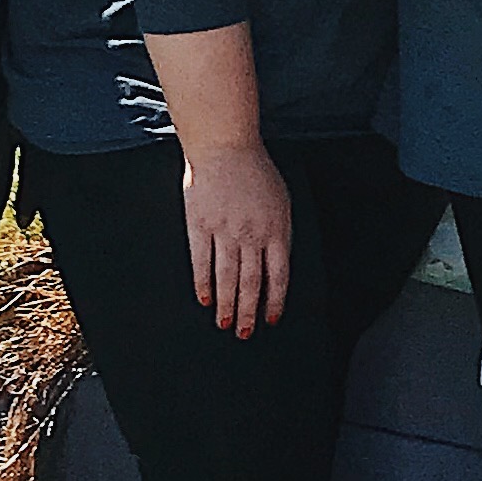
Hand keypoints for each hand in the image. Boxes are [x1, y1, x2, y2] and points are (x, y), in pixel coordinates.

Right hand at [181, 138, 293, 335]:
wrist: (225, 147)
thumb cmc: (255, 171)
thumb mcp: (281, 200)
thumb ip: (280, 232)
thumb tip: (277, 264)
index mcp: (276, 229)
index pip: (278, 275)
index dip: (274, 301)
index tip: (270, 319)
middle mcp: (251, 234)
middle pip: (252, 282)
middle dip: (249, 312)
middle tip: (246, 333)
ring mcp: (224, 231)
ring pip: (227, 277)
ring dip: (228, 305)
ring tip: (226, 324)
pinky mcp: (200, 225)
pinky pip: (202, 262)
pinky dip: (203, 284)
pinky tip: (205, 299)